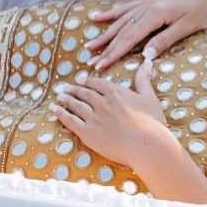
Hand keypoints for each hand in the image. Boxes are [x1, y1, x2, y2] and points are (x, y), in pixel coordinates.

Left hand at [49, 59, 175, 170]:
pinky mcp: (87, 133)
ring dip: (66, 99)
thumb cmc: (152, 123)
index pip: (97, 84)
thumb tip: (146, 62)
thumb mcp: (149, 97)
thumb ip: (143, 79)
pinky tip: (54, 110)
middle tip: (64, 88)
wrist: (146, 145)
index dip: (87, 82)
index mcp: (116, 92)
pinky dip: (60, 114)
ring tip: (59, 96)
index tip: (80, 80)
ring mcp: (93, 117)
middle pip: (84, 93)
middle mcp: (102, 102)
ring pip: (75, 105)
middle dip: (73, 90)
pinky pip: (70, 120)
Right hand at [84, 0, 206, 69]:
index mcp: (155, 14)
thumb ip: (164, 41)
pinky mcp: (151, 1)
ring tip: (90, 45)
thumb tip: (144, 57)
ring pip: (121, 21)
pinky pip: (126, 9)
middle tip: (91, 62)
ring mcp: (147, 3)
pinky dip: (112, 14)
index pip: (129, 38)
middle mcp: (147, 7)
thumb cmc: (203, 9)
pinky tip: (99, 17)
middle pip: (122, 31)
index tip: (101, 65)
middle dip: (106, 48)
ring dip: (105, 34)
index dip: (114, 53)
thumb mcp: (186, 28)